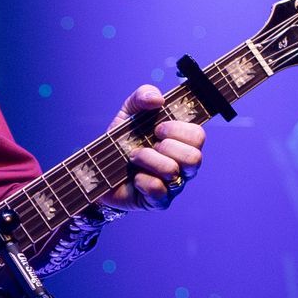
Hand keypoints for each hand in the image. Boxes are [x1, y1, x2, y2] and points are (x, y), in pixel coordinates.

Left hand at [117, 84, 204, 207]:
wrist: (98, 170)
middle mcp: (184, 165)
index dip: (178, 130)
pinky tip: (134, 178)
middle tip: (149, 144)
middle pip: (194, 157)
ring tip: (135, 158)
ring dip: (149, 160)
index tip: (158, 128)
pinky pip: (159, 190)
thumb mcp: (128, 112)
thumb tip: (158, 99)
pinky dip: (142, 180)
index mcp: (182, 142)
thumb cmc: (121, 141)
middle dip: (166, 147)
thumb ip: (143, 96)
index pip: (198, 136)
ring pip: (174, 172)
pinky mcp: (160, 202)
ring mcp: (174, 185)